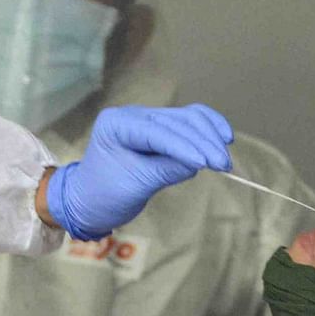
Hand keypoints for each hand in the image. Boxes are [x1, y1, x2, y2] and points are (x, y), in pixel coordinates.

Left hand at [46, 104, 233, 239]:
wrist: (89, 201)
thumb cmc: (104, 194)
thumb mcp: (135, 185)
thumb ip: (166, 170)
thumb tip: (200, 161)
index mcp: (116, 124)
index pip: (156, 131)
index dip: (185, 146)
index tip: (207, 163)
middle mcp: (131, 115)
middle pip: (176, 121)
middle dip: (203, 142)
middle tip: (224, 165)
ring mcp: (146, 119)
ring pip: (187, 119)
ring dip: (209, 136)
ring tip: (224, 160)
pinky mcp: (159, 128)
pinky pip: (188, 123)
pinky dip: (207, 130)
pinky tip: (224, 138)